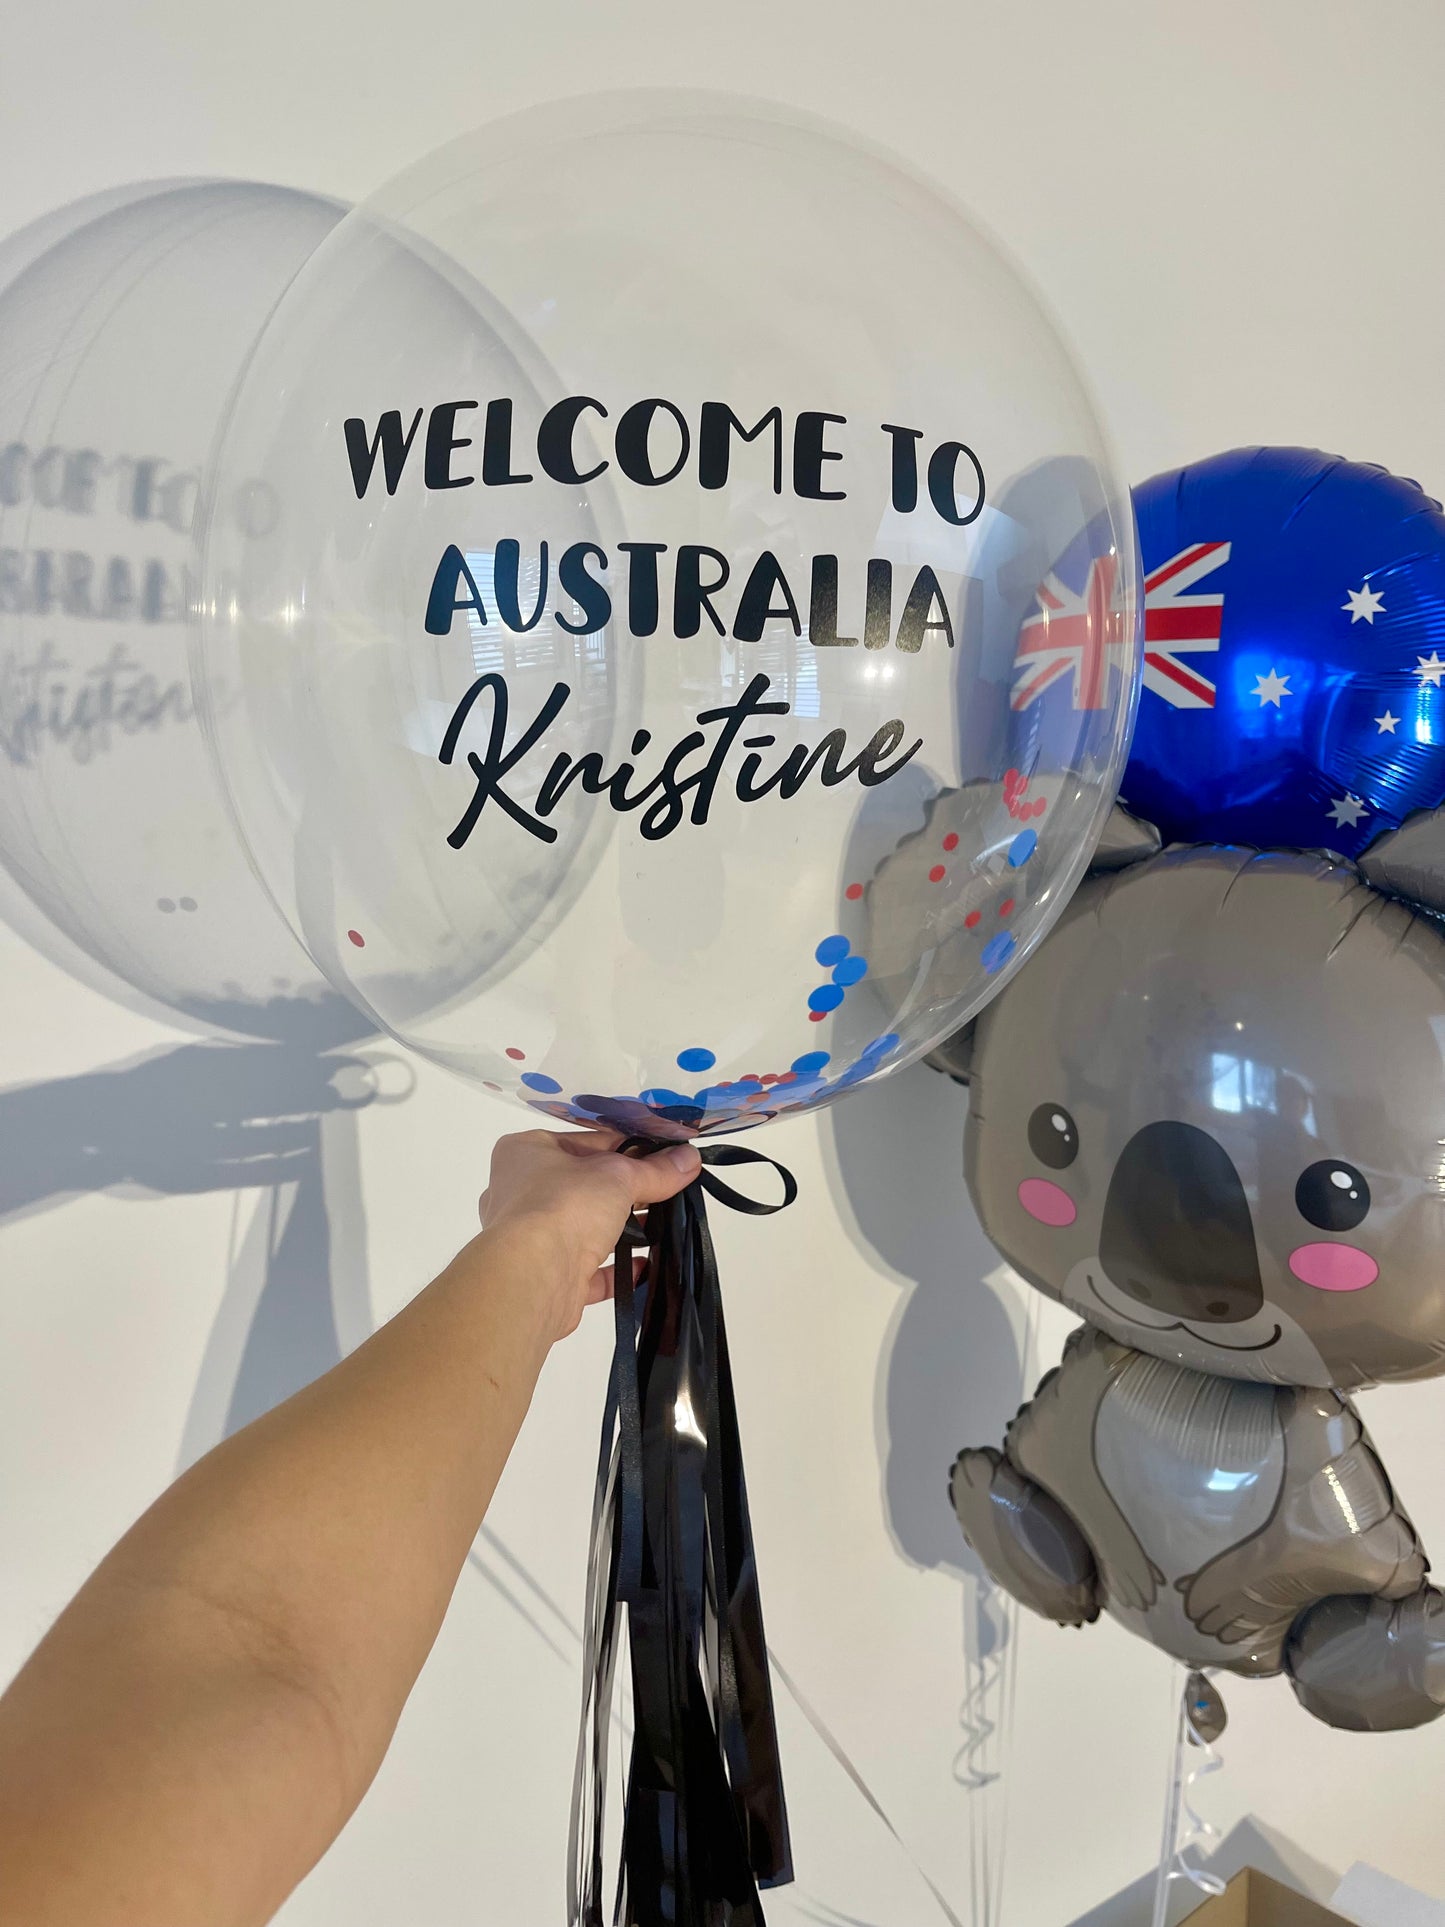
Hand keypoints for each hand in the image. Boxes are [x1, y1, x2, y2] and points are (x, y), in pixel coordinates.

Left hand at [478, 1129, 701, 1340]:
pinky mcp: (546, 1275)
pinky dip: (617, 1267)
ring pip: (586, 1227)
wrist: (534, 1278)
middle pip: (586, 1185)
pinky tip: (647, 1265)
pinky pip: (588, 1267)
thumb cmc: (565, 1206)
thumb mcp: (619, 1176)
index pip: (586, 1142)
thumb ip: (656, 1170)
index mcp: (526, 1151)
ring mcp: (531, 1237)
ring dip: (623, 1229)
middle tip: (668, 1189)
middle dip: (627, 1191)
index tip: (663, 1154)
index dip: (627, 1146)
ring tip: (664, 1224)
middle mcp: (521, 1191)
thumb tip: (690, 1158)